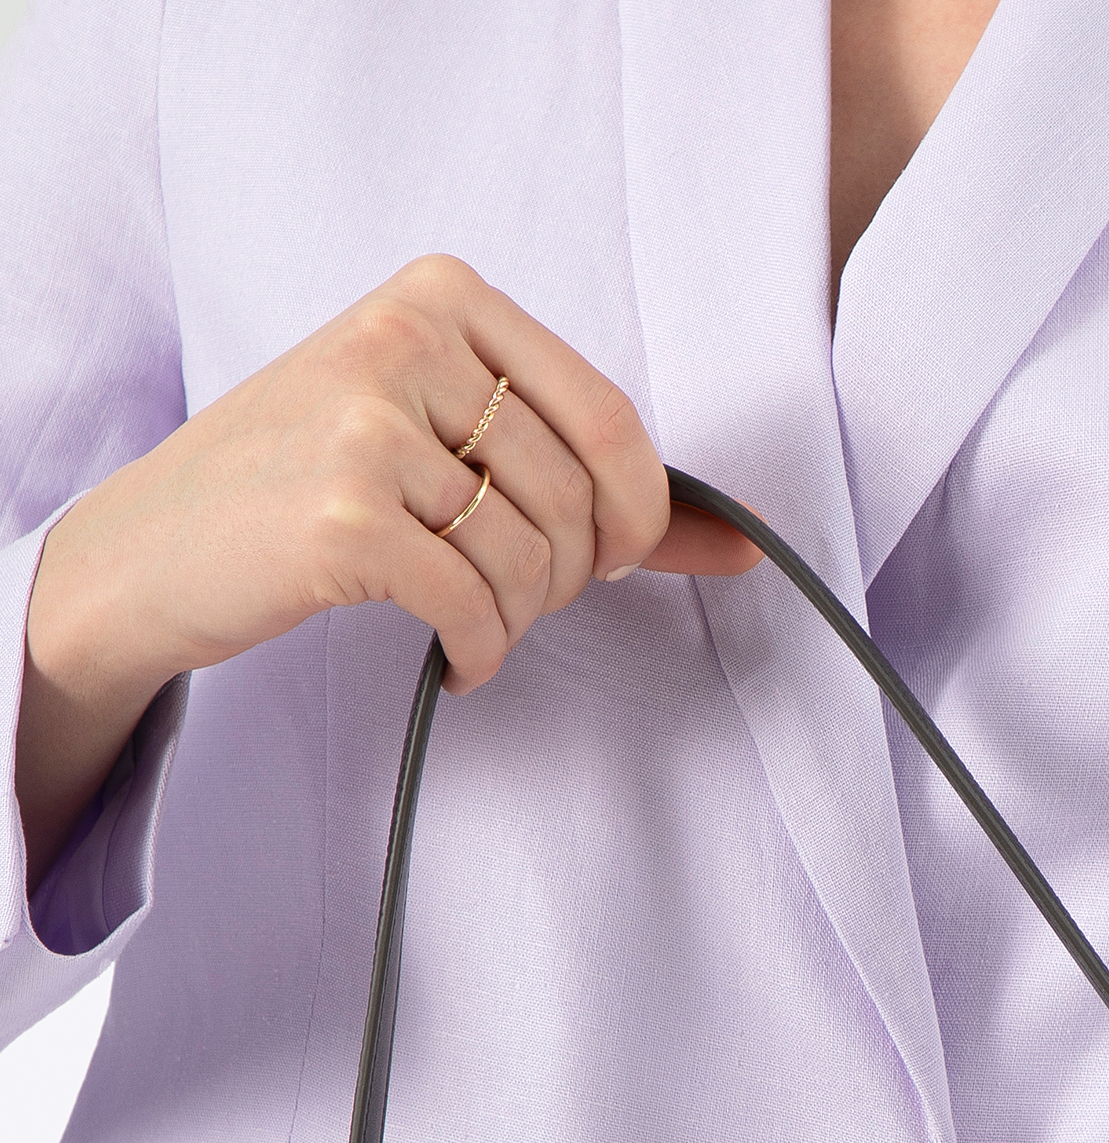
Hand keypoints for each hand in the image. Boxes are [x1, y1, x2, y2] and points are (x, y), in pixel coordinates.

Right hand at [17, 254, 759, 887]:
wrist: (153, 547)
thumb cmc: (304, 490)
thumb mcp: (436, 436)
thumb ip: (586, 477)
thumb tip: (737, 547)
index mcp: (440, 298)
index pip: (608, 417)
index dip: (638, 513)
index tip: (612, 557)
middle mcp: (403, 342)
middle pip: (574, 496)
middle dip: (569, 579)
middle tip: (517, 603)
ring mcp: (367, 426)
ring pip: (529, 557)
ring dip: (520, 620)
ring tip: (475, 626)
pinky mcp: (344, 518)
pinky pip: (476, 608)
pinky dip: (480, 655)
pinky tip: (453, 661)